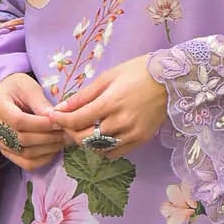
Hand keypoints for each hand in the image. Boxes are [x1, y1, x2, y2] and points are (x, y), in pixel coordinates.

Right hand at [0, 72, 66, 168]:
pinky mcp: (5, 150)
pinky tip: (54, 150)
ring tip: (63, 140)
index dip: (41, 124)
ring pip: (24, 152)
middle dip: (47, 137)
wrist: (8, 94)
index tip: (59, 122)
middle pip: (21, 138)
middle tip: (66, 132)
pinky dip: (42, 159)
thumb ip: (41, 103)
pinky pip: (25, 163)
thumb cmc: (20, 87)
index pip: (18, 120)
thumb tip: (53, 118)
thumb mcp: (30, 88)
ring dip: (47, 148)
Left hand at [52, 55, 168, 160]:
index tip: (53, 117)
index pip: (77, 120)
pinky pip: (115, 152)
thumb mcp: (108, 77)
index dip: (60, 120)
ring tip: (84, 130)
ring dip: (86, 141)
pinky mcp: (141, 139)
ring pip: (99, 148)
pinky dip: (103, 148)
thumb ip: (83, 96)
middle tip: (67, 124)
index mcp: (111, 102)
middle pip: (85, 138)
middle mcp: (121, 121)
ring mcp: (132, 133)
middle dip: (71, 132)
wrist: (171, 80)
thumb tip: (61, 108)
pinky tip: (101, 137)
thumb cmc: (138, 72)